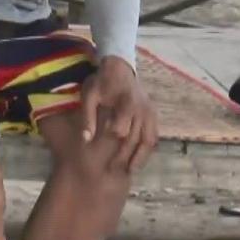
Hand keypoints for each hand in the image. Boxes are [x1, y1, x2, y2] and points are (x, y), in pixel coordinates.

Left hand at [80, 57, 159, 173]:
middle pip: (135, 138)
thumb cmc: (101, 82)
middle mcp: (142, 109)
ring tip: (129, 172)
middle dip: (123, 156)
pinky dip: (147, 150)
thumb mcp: (89, 95)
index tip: (102, 155)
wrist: (119, 68)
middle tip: (111, 170)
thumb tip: (85, 139)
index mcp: (126, 103)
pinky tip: (138, 160)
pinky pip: (154, 136)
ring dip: (140, 158)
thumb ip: (88, 117)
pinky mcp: (153, 115)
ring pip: (148, 140)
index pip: (121, 130)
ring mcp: (150, 112)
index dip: (111, 145)